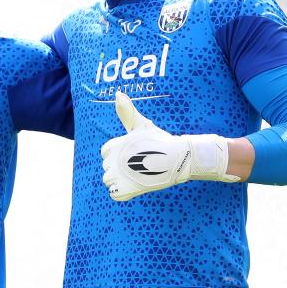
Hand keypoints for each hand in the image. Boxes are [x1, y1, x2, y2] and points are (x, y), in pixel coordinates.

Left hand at [100, 91, 238, 200]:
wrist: (180, 158)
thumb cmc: (160, 140)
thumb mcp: (142, 125)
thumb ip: (127, 112)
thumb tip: (118, 93)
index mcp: (114, 145)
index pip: (106, 153)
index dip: (119, 154)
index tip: (135, 153)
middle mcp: (112, 160)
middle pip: (107, 168)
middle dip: (121, 168)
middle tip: (141, 164)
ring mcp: (118, 176)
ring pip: (109, 181)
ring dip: (121, 180)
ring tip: (138, 174)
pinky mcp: (125, 190)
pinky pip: (115, 194)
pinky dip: (123, 192)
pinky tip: (135, 185)